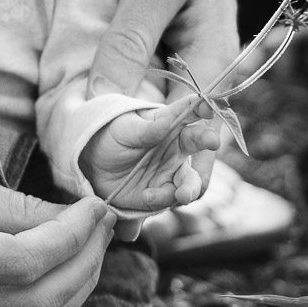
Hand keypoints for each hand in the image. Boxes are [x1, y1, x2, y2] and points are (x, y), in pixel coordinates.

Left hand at [80, 99, 221, 211]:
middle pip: (198, 145)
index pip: (190, 112)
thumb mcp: (126, 128)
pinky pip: (169, 198)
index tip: (208, 107)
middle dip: (207, 141)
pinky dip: (162, 199)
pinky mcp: (162, 192)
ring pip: (190, 181)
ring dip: (189, 188)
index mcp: (170, 123)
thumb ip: (148, 129)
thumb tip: (166, 122)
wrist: (95, 165)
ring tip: (181, 195)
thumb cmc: (114, 136)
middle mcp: (177, 147)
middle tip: (213, 142)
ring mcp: (171, 171)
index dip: (202, 107)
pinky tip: (147, 196)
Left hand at [87, 0, 241, 171]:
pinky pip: (144, 96)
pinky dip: (122, 116)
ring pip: (158, 123)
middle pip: (177, 140)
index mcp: (213, 63)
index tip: (115, 180)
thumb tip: (103, 100)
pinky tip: (92, 136)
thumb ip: (130, 41)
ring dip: (130, 150)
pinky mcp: (162, 58)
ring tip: (94, 184)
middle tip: (103, 199)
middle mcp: (204, 76)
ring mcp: (183, 68)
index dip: (154, 161)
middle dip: (143, 171)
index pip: (187, 132)